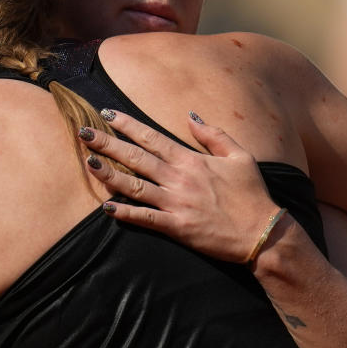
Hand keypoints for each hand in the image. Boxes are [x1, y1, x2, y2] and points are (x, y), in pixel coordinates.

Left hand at [79, 110, 280, 263]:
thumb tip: (191, 116)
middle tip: (84, 132)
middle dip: (107, 143)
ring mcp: (176, 203)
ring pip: (134, 186)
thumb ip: (213, 135)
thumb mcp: (239, 156)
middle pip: (135, 157)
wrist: (262, 234)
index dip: (127, 125)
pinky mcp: (176, 226)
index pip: (151, 137)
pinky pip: (145, 218)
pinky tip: (106, 207)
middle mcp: (179, 178)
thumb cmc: (252, 194)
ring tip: (88, 163)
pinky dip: (125, 213)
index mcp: (191, 160)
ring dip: (109, 174)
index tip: (107, 114)